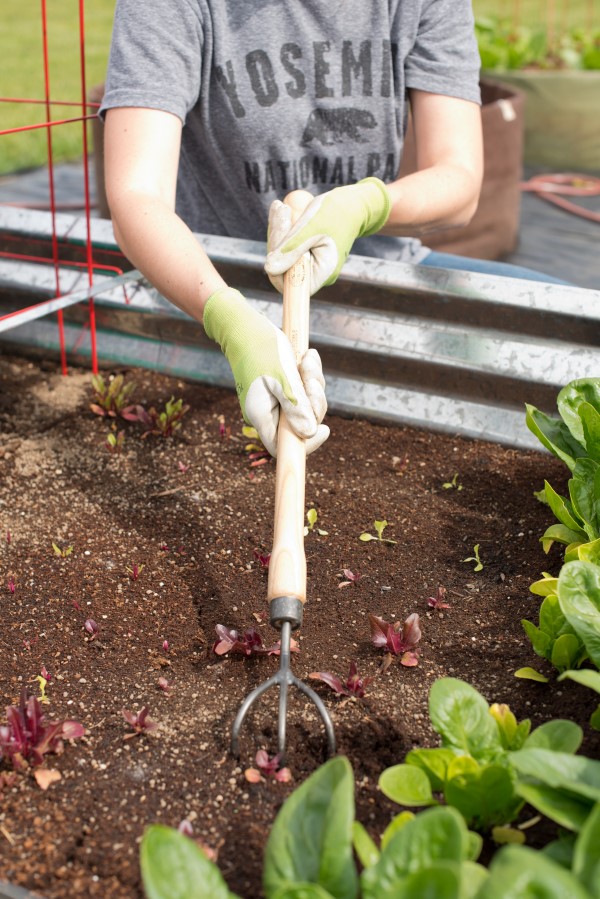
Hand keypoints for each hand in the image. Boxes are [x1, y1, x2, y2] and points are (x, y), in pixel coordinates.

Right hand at [203, 287, 328, 456]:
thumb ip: (295, 408)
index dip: (305, 443)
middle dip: (313, 402)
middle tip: (310, 378)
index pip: (282, 447)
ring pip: (306, 405)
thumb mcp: (283, 378)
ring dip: (313, 383)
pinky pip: (304, 390)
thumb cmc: (262, 350)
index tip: (324, 429)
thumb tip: (309, 434)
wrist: (246, 326)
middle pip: (300, 424)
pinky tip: (307, 357)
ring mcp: (275, 400)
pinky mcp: (283, 388)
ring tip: (306, 360)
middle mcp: (268, 412)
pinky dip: (309, 375)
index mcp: (261, 415)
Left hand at [265, 177, 389, 294]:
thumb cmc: (338, 212)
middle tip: (280, 209)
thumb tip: (269, 268)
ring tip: (280, 206)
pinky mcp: (305, 254)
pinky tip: (282, 210)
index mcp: (322, 274)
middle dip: (277, 237)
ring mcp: (310, 265)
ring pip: (282, 254)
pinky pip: (286, 246)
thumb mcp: (312, 227)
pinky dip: (283, 229)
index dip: (276, 263)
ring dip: (278, 229)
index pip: (288, 282)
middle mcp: (315, 274)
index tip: (279, 232)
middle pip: (282, 266)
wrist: (354, 204)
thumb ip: (292, 248)